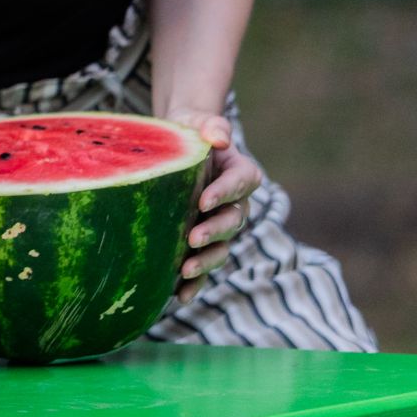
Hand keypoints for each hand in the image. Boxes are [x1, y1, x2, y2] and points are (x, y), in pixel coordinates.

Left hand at [165, 109, 263, 304]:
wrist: (176, 146)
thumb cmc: (189, 130)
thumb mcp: (198, 121)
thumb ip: (211, 125)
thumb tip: (220, 137)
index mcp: (240, 172)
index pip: (240, 183)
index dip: (226, 192)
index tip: (204, 200)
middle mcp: (236, 203)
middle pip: (233, 221)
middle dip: (215, 231)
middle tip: (193, 238)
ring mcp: (220, 225)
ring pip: (222, 248)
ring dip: (206, 262)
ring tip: (185, 271)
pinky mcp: (203, 242)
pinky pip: (204, 266)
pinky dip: (194, 283)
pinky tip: (178, 296)